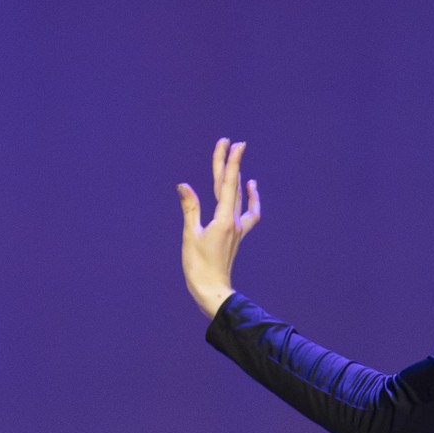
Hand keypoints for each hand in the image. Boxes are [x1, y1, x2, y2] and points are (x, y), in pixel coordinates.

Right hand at [177, 137, 261, 317]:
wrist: (212, 289)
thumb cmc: (198, 266)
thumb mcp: (190, 236)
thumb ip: (189, 209)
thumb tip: (184, 186)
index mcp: (222, 220)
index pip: (226, 184)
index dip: (229, 162)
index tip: (232, 144)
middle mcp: (233, 222)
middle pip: (231, 186)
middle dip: (230, 163)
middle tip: (231, 142)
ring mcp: (236, 229)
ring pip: (238, 197)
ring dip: (237, 177)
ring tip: (236, 159)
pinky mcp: (235, 235)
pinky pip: (247, 213)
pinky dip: (249, 199)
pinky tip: (249, 189)